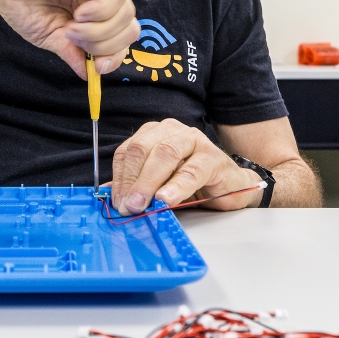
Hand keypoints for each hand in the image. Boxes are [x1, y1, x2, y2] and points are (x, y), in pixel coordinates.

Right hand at [0, 0, 138, 78]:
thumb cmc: (18, 0)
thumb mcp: (48, 36)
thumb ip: (71, 51)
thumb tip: (87, 75)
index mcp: (92, 13)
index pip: (120, 37)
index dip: (115, 55)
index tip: (97, 67)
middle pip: (129, 27)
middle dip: (108, 45)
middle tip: (78, 42)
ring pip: (126, 12)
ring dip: (99, 29)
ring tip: (72, 28)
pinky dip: (101, 10)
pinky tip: (79, 14)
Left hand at [111, 119, 264, 214]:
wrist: (230, 187)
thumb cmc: (192, 184)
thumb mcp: (158, 184)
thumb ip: (135, 186)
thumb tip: (108, 195)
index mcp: (153, 134)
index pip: (128, 152)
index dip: (119, 178)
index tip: (117, 202)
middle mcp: (171, 132)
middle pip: (142, 150)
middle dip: (132, 180)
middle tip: (128, 206)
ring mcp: (193, 140)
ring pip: (165, 154)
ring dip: (150, 182)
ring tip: (143, 204)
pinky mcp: (212, 156)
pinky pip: (191, 171)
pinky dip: (176, 187)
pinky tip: (167, 199)